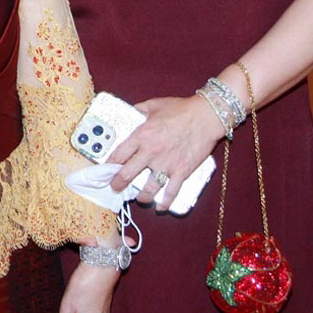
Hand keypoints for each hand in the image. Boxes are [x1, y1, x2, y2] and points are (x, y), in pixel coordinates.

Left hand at [108, 95, 225, 206]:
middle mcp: (151, 152)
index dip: (110, 164)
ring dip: (141, 196)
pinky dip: (165, 202)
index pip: (119, 155)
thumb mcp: (155, 105)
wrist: (206, 116)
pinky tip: (160, 207)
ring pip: (148, 188)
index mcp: (142, 136)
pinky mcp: (181, 171)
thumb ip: (140, 109)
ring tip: (139, 198)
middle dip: (118, 184)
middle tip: (115, 187)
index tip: (106, 169)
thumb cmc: (182, 109)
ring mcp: (166, 164)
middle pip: (127, 174)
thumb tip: (132, 111)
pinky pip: (171, 192)